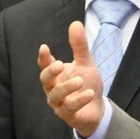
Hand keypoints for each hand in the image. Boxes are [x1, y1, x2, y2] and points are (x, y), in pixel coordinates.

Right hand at [39, 22, 104, 137]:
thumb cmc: (87, 83)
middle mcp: (53, 88)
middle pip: (45, 80)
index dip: (43, 57)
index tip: (44, 47)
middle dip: (51, 72)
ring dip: (67, 88)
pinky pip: (69, 108)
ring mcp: (59, 103)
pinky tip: (89, 93)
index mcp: (56, 75)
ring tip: (80, 80)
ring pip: (55, 95)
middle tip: (60, 64)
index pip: (45, 65)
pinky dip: (79, 100)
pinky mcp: (68, 115)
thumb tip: (75, 23)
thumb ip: (79, 46)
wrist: (97, 109)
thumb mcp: (85, 63)